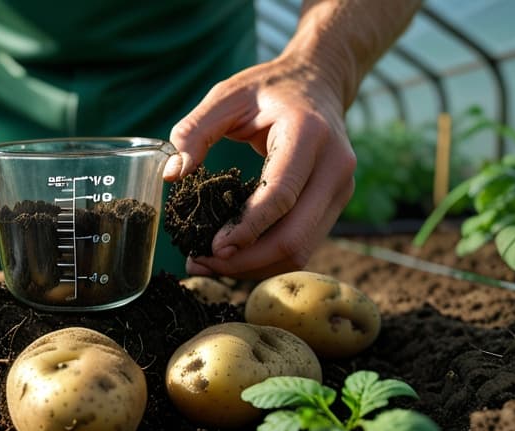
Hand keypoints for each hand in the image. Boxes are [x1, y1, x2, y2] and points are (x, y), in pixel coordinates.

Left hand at [165, 56, 355, 278]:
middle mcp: (335, 166)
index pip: (280, 195)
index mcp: (309, 134)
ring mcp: (340, 188)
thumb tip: (173, 175)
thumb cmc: (268, 89)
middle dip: (246, 260)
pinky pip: (303, 244)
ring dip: (255, 266)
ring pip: (301, 250)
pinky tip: (235, 254)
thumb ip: (194, 130)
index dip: (247, 228)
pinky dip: (268, 258)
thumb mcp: (226, 95)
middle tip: (201, 262)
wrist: (318, 82)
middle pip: (294, 236)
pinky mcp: (335, 204)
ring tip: (211, 263)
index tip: (213, 248)